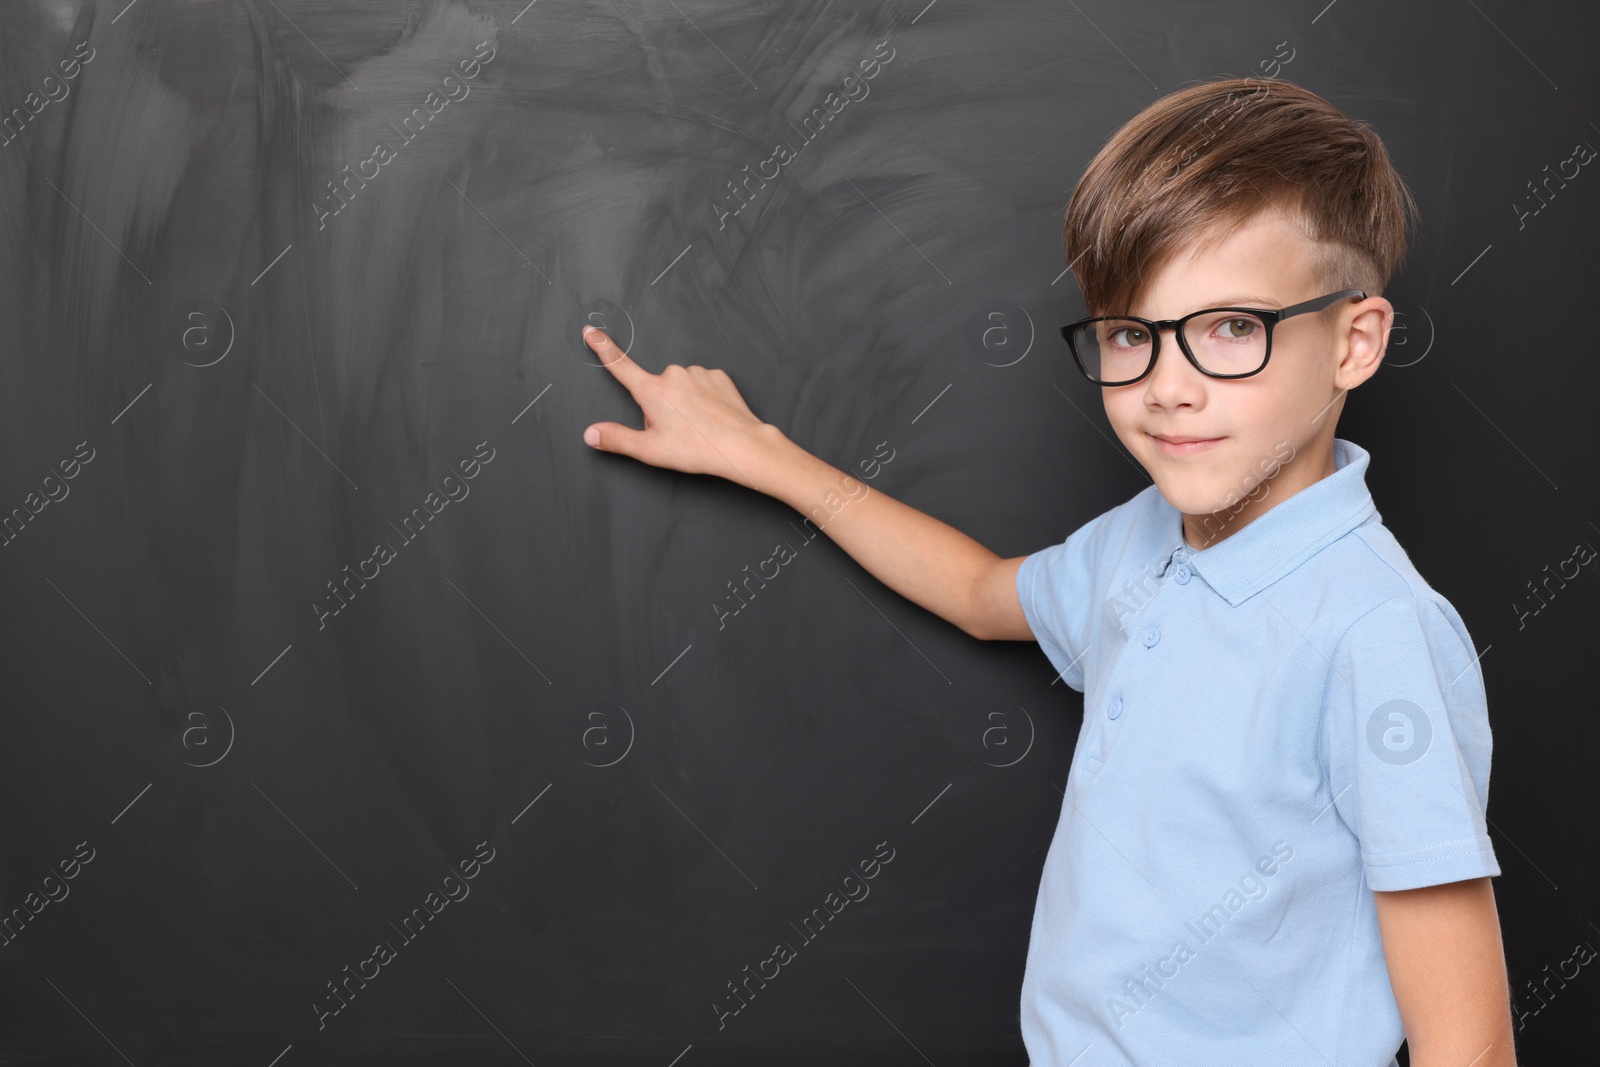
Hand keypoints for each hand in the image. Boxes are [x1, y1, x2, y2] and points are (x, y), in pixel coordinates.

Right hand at [580, 326, 775, 484]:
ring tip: (695, 427)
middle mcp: (673, 375)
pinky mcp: (718, 376)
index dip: (602, 347)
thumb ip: (616, 439)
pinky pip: (702, 384)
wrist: (740, 445)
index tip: (591, 332)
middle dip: (659, 406)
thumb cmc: (697, 448)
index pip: (619, 364)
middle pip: (656, 388)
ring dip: (682, 403)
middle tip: (674, 431)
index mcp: (652, 390)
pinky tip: (709, 417)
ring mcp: (697, 373)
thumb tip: (592, 434)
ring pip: (680, 387)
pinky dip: (702, 398)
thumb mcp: (649, 450)